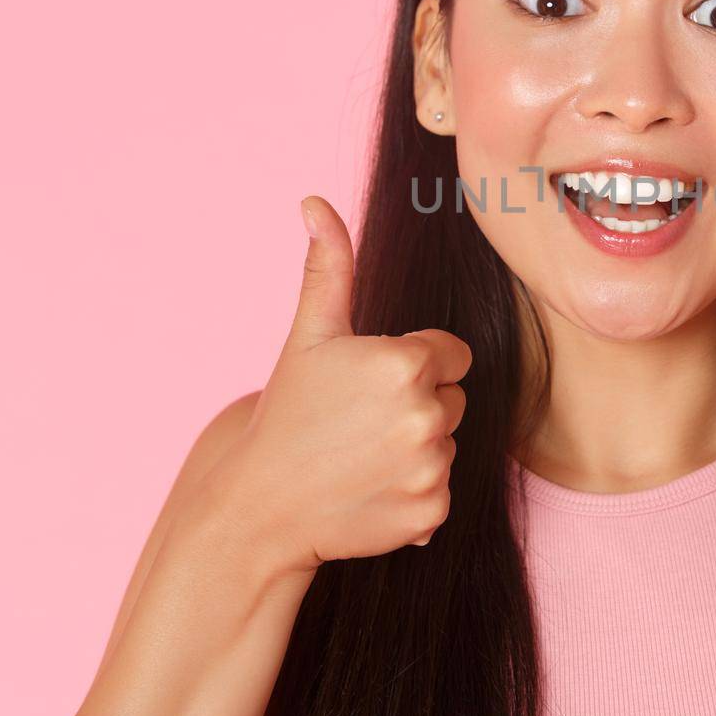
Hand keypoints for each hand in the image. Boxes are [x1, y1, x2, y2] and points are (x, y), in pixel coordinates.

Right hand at [199, 195, 470, 572]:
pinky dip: (413, 494)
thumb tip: (315, 202)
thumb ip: (329, 266)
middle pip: (454, 398)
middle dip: (417, 405)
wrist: (262, 508)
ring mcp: (431, 467)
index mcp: (407, 363)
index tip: (370, 384)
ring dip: (416, 449)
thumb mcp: (309, 335)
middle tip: (360, 422)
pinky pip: (442, 491)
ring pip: (448, 444)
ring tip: (361, 456)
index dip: (413, 365)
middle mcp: (428, 415)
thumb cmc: (288, 413)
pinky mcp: (432, 513)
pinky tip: (370, 490)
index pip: (452, 354)